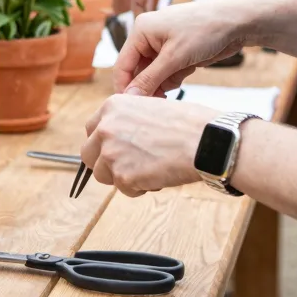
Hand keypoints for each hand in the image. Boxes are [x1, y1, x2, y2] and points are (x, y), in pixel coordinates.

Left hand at [81, 94, 217, 195]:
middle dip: (104, 162)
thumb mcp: (151, 107)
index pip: (92, 129)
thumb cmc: (190, 124)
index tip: (113, 149)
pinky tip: (158, 177)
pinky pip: (124, 189)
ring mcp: (111, 153)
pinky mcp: (123, 176)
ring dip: (122, 177)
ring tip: (149, 171)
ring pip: (103, 175)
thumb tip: (121, 137)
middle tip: (126, 166)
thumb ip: (129, 121)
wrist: (208, 141)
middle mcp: (106, 128)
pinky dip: (139, 188)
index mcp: (112, 106)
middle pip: (88, 154)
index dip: (103, 142)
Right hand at [112, 0, 249, 96]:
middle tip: (160, 100)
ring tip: (181, 75)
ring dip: (166, 82)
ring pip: (154, 74)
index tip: (131, 108)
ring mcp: (164, 45)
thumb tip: (129, 97)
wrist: (238, 22)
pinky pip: (168, 72)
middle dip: (150, 85)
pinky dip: (176, 77)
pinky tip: (188, 70)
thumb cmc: (205, 30)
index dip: (126, 86)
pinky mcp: (178, 52)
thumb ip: (150, 79)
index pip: (123, 65)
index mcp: (141, 31)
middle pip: (139, 71)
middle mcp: (149, 37)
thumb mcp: (175, 58)